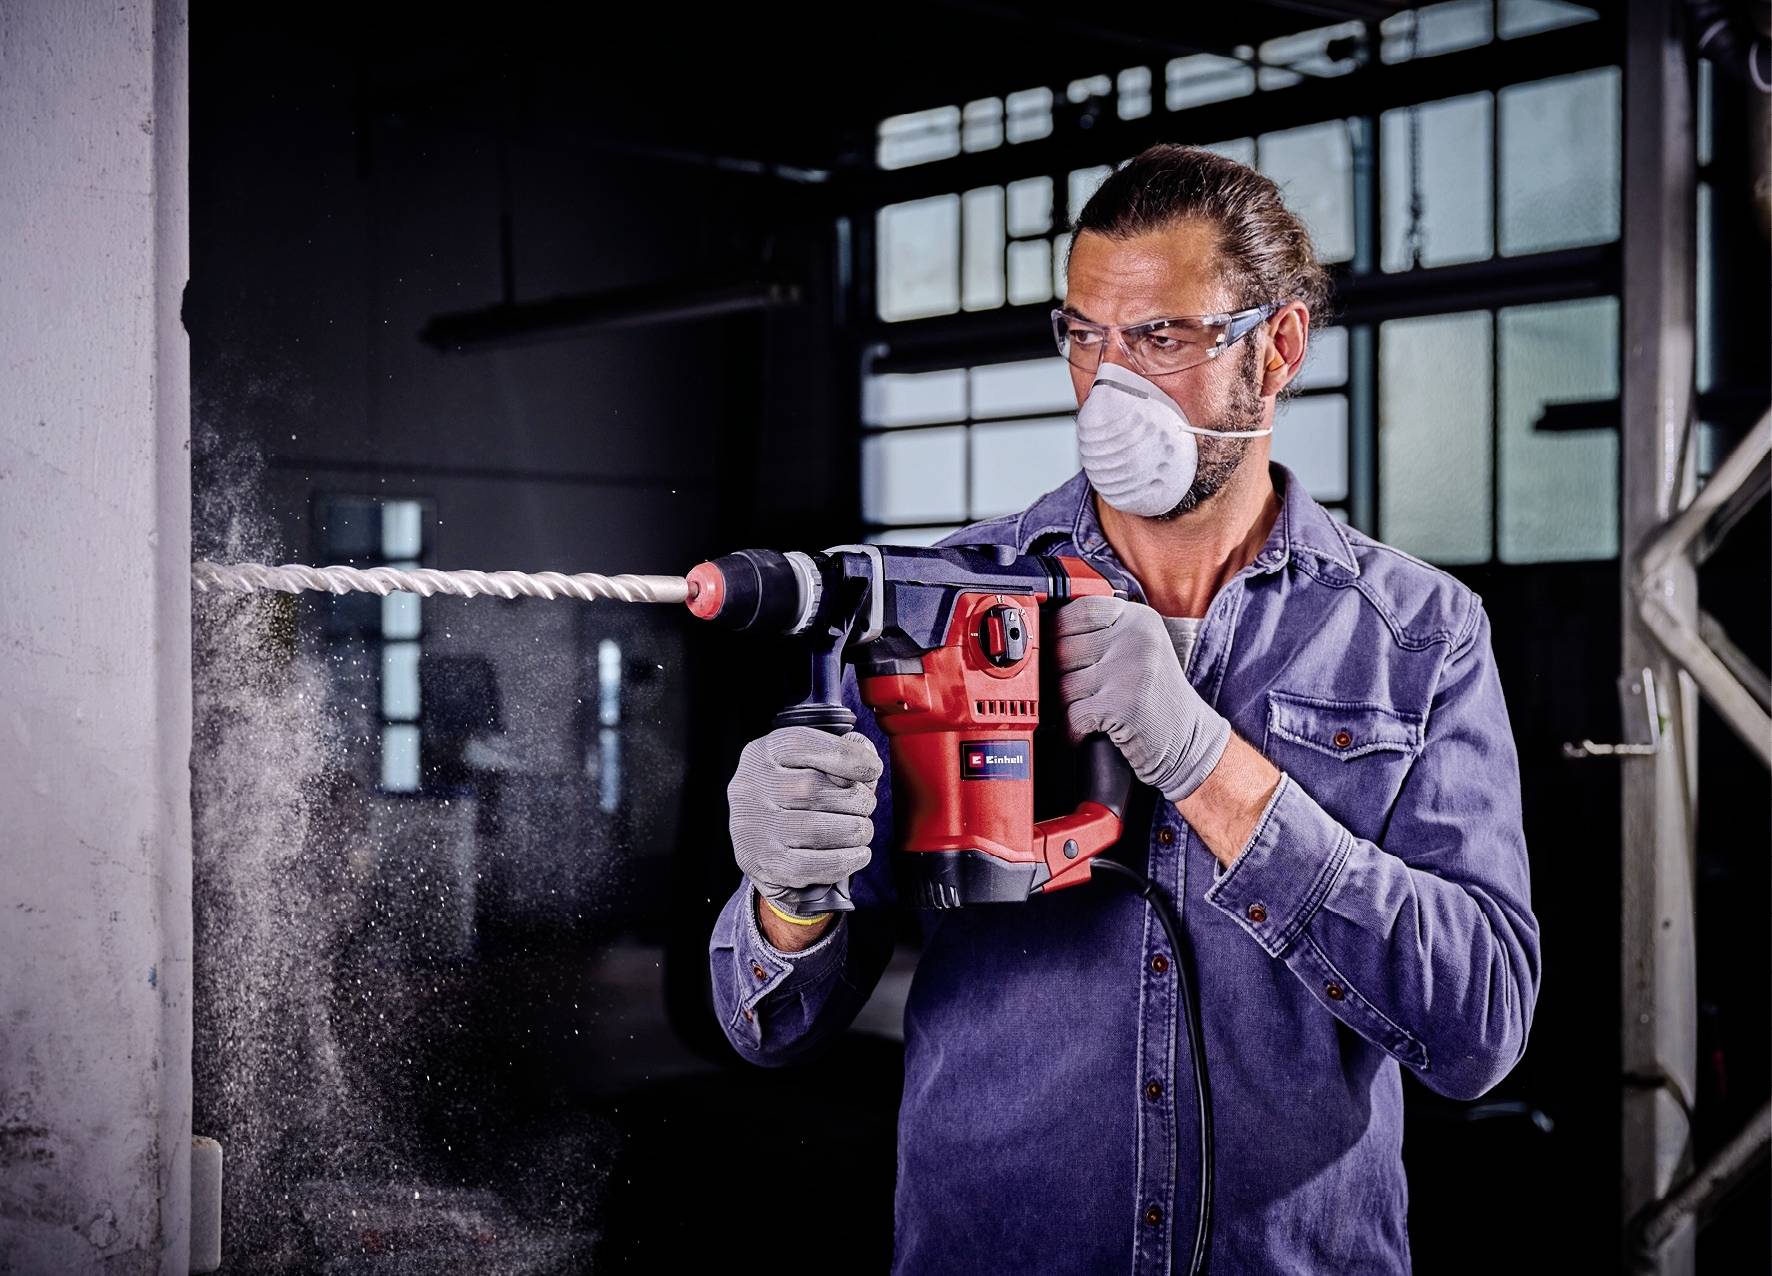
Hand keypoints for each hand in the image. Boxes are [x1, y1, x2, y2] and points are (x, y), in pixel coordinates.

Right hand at [727, 725, 881, 914]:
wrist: (763, 839)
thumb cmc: (797, 795)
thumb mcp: (813, 763)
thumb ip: (844, 756)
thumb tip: (869, 766)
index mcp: (763, 754)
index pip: (801, 744)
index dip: (846, 756)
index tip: (874, 769)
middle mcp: (749, 788)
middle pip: (812, 790)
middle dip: (855, 799)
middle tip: (867, 805)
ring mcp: (752, 828)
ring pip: (814, 830)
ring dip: (854, 831)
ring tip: (862, 830)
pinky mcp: (762, 864)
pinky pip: (809, 866)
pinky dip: (844, 861)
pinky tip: (858, 854)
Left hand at [1055, 596, 1232, 801]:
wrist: (1190, 742)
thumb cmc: (1155, 698)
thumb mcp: (1138, 650)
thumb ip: (1102, 634)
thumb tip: (1044, 633)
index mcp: (1138, 619)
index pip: (1078, 610)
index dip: (1057, 631)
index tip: (1052, 647)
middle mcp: (1136, 639)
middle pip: (1063, 648)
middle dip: (1057, 675)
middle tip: (1072, 692)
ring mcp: (1131, 670)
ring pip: (1063, 683)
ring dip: (1065, 706)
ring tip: (1085, 713)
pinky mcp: (1123, 705)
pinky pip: (1072, 715)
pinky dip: (1072, 731)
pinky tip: (1086, 732)